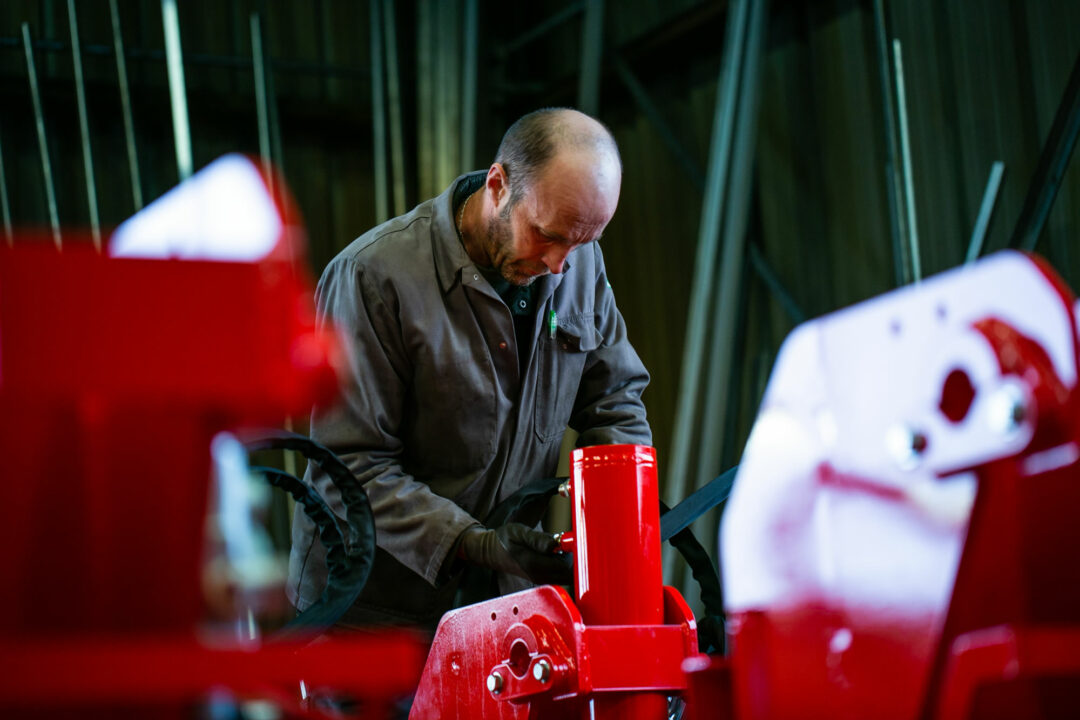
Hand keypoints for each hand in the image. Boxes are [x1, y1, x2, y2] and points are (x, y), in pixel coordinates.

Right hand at [457, 522, 572, 585]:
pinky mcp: (542, 577)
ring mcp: (541, 579)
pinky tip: (560, 550)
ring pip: (567, 575)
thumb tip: (556, 544)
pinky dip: (566, 563)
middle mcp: (539, 576)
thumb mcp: (519, 533)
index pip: (565, 565)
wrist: (490, 552)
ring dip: (571, 560)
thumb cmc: (504, 540)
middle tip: (572, 539)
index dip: (574, 552)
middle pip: (570, 573)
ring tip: (565, 543)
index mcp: (533, 565)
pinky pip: (561, 574)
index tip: (574, 538)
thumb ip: (538, 539)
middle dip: (576, 557)